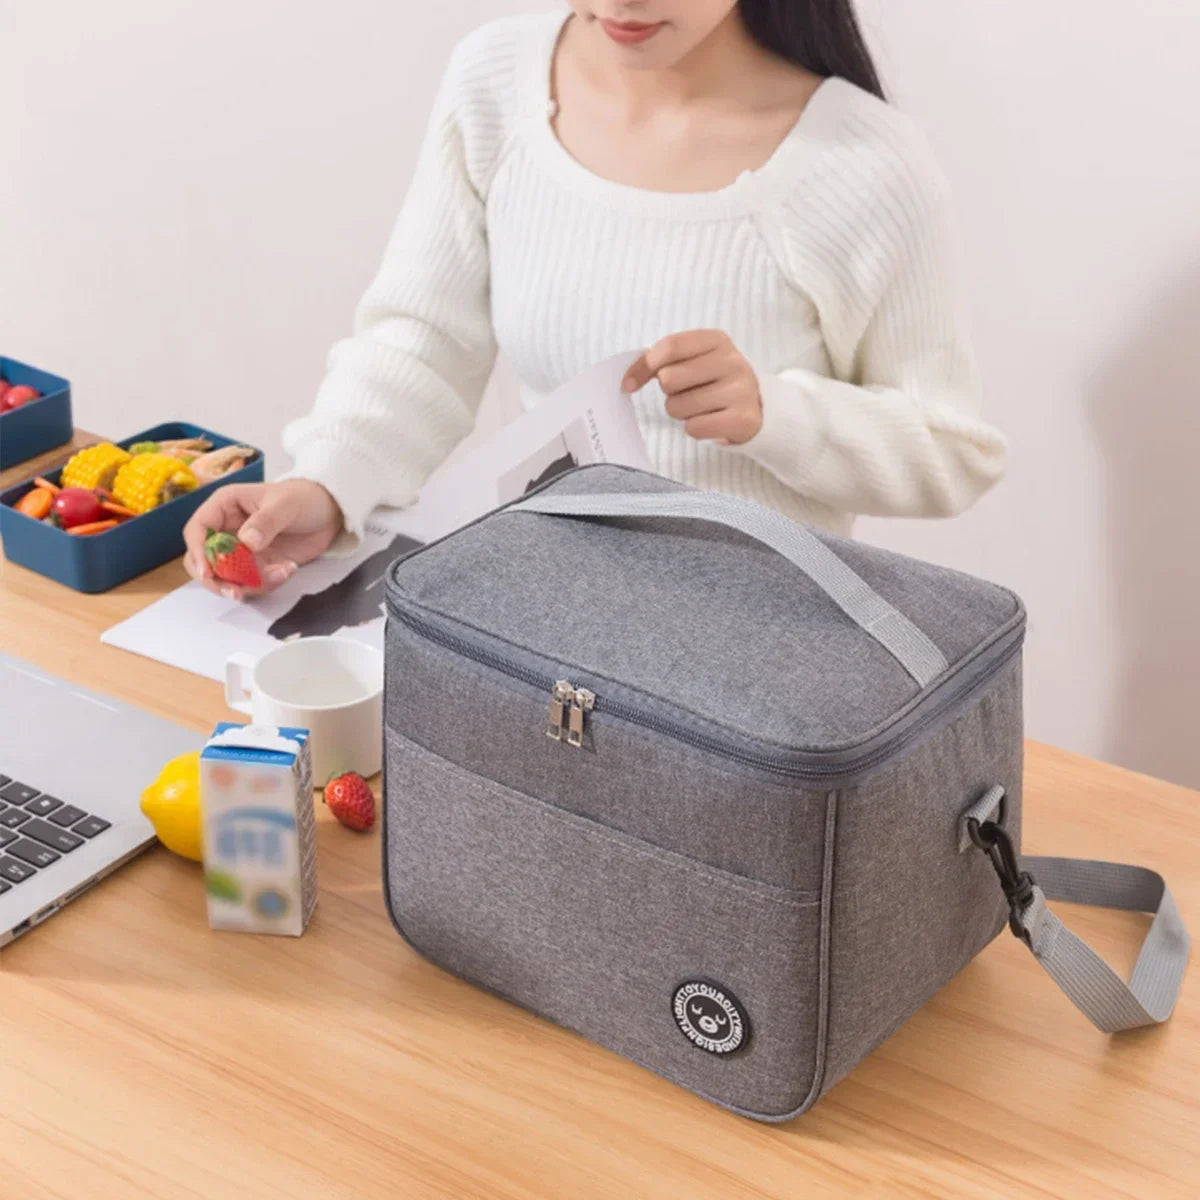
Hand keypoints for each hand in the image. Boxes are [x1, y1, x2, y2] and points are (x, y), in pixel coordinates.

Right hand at [182, 479, 343, 599]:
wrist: (329, 512)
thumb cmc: (303, 498)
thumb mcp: (285, 504)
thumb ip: (266, 521)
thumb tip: (246, 542)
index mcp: (224, 506)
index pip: (197, 530)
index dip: (198, 552)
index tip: (208, 572)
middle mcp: (226, 529)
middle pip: (203, 560)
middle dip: (216, 580)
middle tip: (236, 592)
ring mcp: (240, 550)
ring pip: (226, 577)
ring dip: (248, 585)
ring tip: (281, 573)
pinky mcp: (256, 566)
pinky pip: (251, 583)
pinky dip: (267, 584)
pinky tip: (289, 569)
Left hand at [621, 329, 762, 444]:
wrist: (755, 406)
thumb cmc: (711, 381)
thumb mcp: (691, 361)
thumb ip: (657, 362)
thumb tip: (626, 382)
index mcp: (717, 340)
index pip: (670, 346)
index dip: (644, 367)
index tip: (629, 384)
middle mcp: (733, 361)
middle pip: (669, 379)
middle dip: (669, 392)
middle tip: (687, 392)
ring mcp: (740, 390)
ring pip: (678, 407)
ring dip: (681, 412)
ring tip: (701, 407)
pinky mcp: (742, 419)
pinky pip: (693, 428)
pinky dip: (695, 428)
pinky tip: (710, 420)